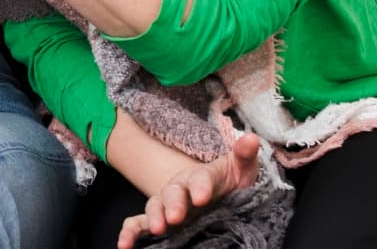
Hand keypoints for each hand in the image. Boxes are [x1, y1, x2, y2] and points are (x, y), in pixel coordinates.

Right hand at [116, 133, 261, 247]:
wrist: (216, 196)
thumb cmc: (229, 182)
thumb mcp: (241, 170)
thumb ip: (244, 155)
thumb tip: (252, 138)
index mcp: (201, 177)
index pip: (200, 178)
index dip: (200, 186)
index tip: (203, 197)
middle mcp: (180, 190)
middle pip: (173, 192)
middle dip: (173, 204)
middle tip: (175, 216)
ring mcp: (166, 205)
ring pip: (154, 206)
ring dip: (153, 216)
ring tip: (157, 228)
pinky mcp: (159, 221)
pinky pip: (138, 223)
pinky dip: (129, 232)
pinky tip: (124, 244)